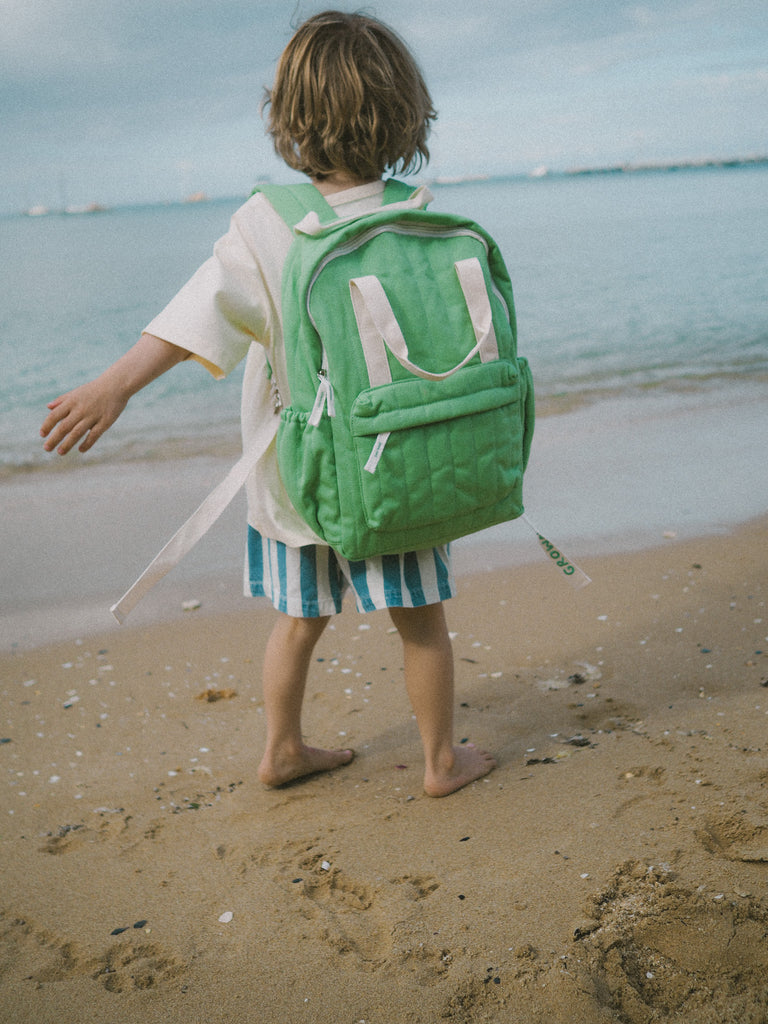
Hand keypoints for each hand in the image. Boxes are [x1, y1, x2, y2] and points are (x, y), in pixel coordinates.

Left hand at [40, 333, 190, 455]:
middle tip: (46, 448)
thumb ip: (62, 400)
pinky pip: (94, 435)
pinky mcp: (105, 422)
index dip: (47, 425)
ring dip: (67, 444)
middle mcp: (80, 409)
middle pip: (64, 427)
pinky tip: (81, 450)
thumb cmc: (94, 389)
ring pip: (77, 433)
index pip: (55, 416)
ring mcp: (93, 416)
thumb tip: (48, 407)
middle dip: (54, 439)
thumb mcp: (76, 392)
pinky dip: (87, 443)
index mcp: (72, 402)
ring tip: (60, 452)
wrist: (116, 385)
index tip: (42, 435)